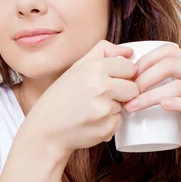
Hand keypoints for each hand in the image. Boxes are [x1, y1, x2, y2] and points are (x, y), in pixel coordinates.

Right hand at [25, 40, 139, 160]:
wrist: (46, 130)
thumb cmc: (61, 98)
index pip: (130, 68)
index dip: (123, 76)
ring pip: (126, 105)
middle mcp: (101, 87)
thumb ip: (102, 52)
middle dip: (123, 93)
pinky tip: (92, 121)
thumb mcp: (76, 68)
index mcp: (94, 69)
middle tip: (103, 97)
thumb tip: (130, 52)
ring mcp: (105, 109)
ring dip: (114, 108)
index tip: (111, 81)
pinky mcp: (107, 127)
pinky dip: (108, 122)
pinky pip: (119, 121)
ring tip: (93, 110)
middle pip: (133, 88)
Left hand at [124, 43, 180, 155]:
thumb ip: (177, 88)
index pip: (167, 51)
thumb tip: (144, 91)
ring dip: (150, 95)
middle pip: (169, 62)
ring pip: (177, 84)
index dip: (144, 59)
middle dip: (143, 76)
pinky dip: (179, 103)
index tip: (127, 76)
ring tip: (132, 107)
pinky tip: (164, 107)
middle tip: (126, 93)